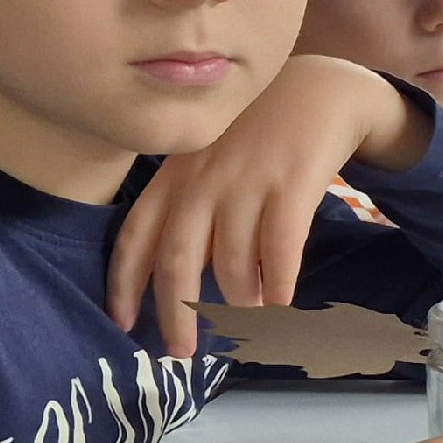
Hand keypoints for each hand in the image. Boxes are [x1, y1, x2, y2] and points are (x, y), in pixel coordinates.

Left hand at [109, 56, 425, 358]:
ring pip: (233, 262)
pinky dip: (279, 282)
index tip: (121, 324)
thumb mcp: (209, 156)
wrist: (321, 89)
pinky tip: (284, 299)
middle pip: (178, 260)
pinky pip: (280, 248)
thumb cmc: (260, 131)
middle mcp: (202, 179)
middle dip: (176, 314)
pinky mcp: (292, 184)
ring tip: (253, 312)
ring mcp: (247, 180)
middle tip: (183, 353)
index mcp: (175, 174)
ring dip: (241, 298)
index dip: (124, 284)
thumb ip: (189, 204)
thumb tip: (179, 274)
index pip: (136, 235)